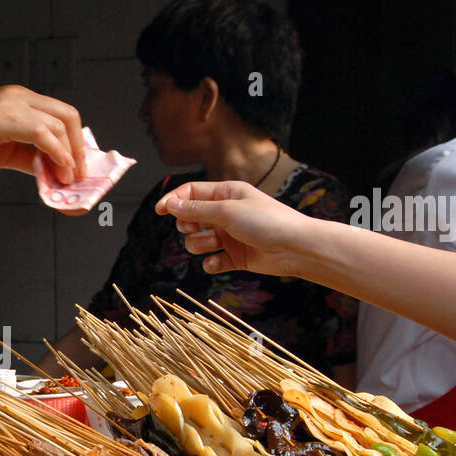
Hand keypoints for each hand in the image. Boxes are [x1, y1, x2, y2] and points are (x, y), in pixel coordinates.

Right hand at [0, 85, 87, 182]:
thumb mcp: (8, 151)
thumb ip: (34, 157)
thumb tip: (59, 172)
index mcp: (20, 99)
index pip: (61, 113)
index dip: (76, 140)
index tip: (80, 165)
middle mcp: (17, 95)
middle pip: (66, 115)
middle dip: (78, 147)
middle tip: (79, 174)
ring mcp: (9, 104)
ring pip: (56, 123)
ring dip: (69, 154)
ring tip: (68, 178)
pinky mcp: (0, 118)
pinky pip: (40, 133)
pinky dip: (55, 152)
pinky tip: (58, 169)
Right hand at [155, 180, 321, 278]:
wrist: (295, 248)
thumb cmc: (267, 222)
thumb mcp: (227, 211)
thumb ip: (196, 209)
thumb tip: (170, 204)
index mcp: (226, 194)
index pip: (191, 193)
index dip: (174, 201)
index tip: (159, 211)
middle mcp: (226, 213)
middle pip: (190, 218)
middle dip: (187, 226)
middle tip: (195, 228)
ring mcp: (229, 236)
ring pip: (198, 241)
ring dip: (200, 245)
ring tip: (215, 245)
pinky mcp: (235, 256)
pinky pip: (211, 261)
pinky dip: (211, 263)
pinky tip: (218, 262)